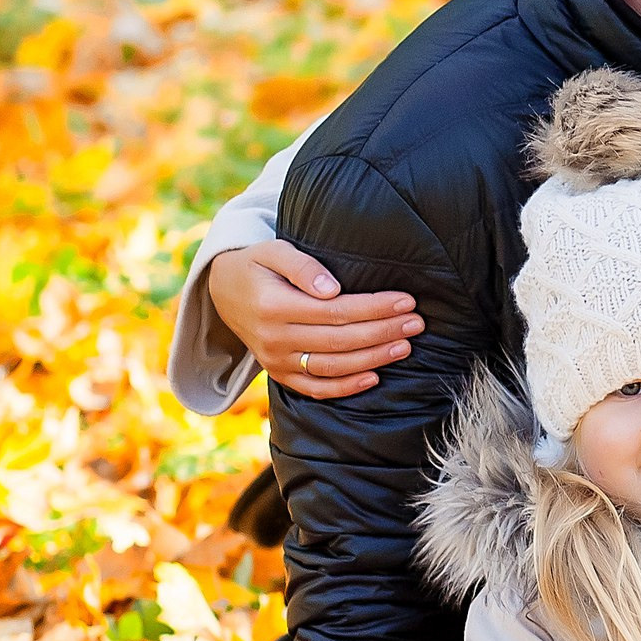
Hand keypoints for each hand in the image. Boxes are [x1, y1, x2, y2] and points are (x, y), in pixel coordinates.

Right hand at [206, 240, 422, 398]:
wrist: (224, 293)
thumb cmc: (258, 265)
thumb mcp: (274, 251)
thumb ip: (303, 266)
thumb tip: (331, 289)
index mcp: (273, 306)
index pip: (334, 311)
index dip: (373, 308)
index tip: (406, 301)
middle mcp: (274, 338)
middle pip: (339, 340)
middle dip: (382, 332)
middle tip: (416, 323)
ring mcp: (275, 361)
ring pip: (332, 367)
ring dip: (373, 359)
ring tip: (405, 346)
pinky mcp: (279, 375)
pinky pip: (315, 389)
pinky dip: (346, 388)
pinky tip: (375, 377)